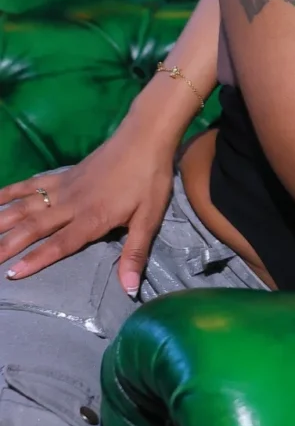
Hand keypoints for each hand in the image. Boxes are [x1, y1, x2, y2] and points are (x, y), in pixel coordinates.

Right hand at [0, 115, 176, 293]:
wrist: (145, 136)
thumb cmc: (149, 179)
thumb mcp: (149, 218)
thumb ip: (135, 253)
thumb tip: (129, 289)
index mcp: (92, 218)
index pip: (60, 243)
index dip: (37, 259)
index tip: (13, 274)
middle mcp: (71, 204)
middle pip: (35, 227)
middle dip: (8, 245)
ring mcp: (64, 187)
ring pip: (27, 206)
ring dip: (3, 220)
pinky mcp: (63, 174)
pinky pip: (32, 184)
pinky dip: (11, 192)